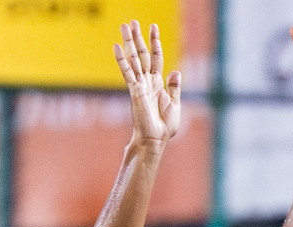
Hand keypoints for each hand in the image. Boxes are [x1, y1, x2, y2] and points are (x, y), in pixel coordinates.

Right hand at [114, 21, 180, 144]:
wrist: (155, 139)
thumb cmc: (165, 126)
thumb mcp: (175, 104)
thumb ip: (174, 87)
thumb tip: (176, 71)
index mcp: (157, 83)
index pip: (155, 57)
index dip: (154, 42)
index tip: (153, 27)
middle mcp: (147, 81)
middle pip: (141, 54)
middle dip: (137, 37)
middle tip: (131, 21)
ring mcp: (139, 85)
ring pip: (133, 58)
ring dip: (129, 42)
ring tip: (124, 25)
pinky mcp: (135, 91)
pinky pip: (128, 72)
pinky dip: (122, 59)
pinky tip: (117, 46)